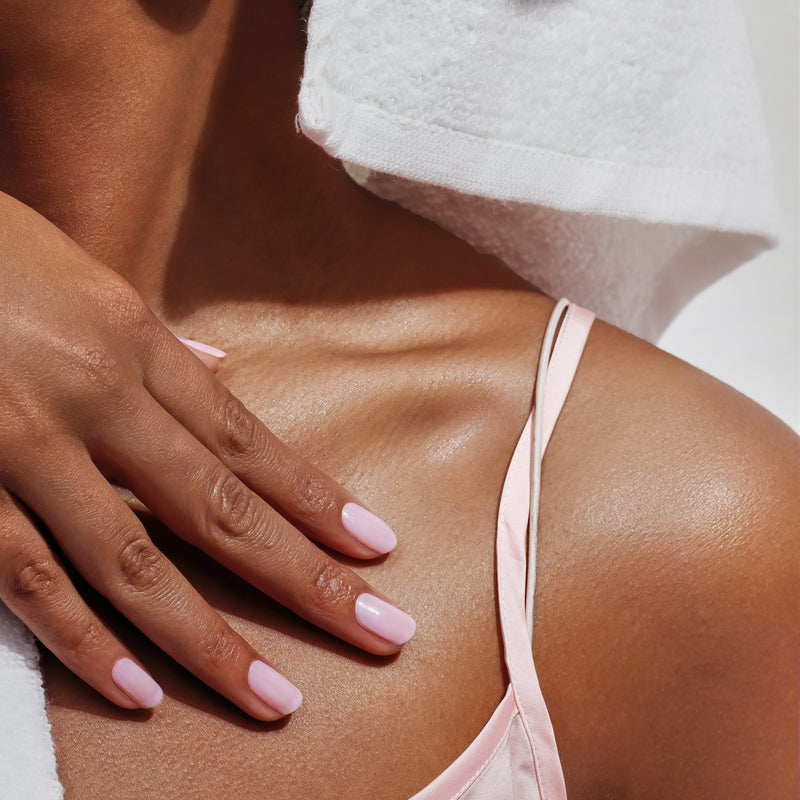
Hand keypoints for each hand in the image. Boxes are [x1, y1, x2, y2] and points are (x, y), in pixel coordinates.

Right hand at [0, 193, 414, 719]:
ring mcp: (26, 447)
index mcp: (136, 345)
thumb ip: (158, 339)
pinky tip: (142, 691)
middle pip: (220, 508)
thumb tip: (220, 365)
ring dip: (210, 640)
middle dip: (304, 579)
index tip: (376, 549)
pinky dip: (84, 641)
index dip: (316, 500)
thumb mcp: (91, 283)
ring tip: (275, 698)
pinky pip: (28, 579)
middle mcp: (98, 400)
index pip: (247, 442)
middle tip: (378, 631)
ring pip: (135, 563)